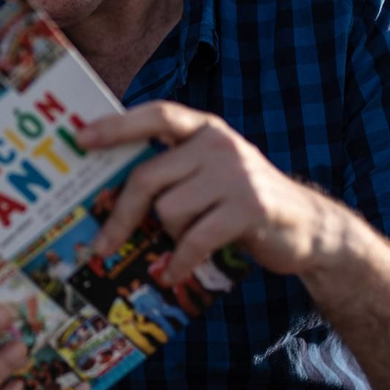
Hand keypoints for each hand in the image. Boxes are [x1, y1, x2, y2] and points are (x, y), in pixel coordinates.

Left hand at [81, 103, 350, 284]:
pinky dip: (179, 260)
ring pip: (168, 210)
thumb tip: (109, 195)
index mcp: (204, 130)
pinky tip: (173, 274)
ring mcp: (236, 175)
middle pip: (148, 177)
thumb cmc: (241, 205)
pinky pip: (195, 238)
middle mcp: (219, 144)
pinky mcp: (250, 208)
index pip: (156, 115)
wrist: (309, 228)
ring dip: (167, 237)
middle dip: (120, 215)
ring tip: (180, 249)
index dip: (117, 126)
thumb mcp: (208, 177)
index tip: (80, 138)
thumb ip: (171, 173)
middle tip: (102, 247)